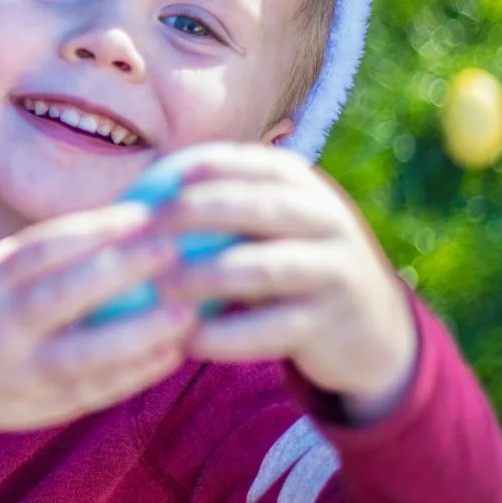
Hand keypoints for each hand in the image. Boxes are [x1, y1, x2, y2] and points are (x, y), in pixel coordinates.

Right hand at [0, 203, 198, 434]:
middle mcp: (1, 325)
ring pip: (81, 355)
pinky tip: (172, 353)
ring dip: (137, 335)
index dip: (95, 229)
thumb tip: (140, 216)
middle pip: (60, 297)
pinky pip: (93, 391)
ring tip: (187, 314)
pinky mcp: (38, 408)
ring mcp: (19, 371)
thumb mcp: (3, 266)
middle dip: (118, 273)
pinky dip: (135, 374)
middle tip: (173, 251)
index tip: (145, 212)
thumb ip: (56, 251)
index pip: (43, 247)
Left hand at [153, 144, 416, 421]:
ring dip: (201, 278)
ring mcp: (334, 270)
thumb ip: (222, 207)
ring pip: (259, 268)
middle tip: (142, 233)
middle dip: (192, 215)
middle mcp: (326, 218)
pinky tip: (184, 340)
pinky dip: (223, 335)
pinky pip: (269, 329)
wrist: (370, 330)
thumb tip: (131, 199)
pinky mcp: (332, 323)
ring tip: (156, 290)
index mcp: (305, 186)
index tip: (154, 183)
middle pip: (253, 207)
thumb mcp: (271, 226)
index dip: (202, 168)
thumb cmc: (291, 266)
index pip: (251, 163)